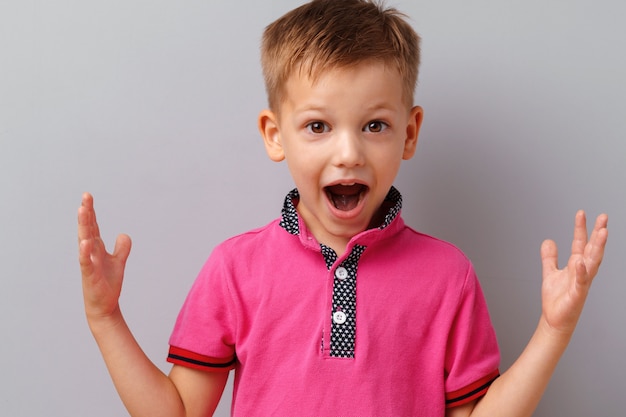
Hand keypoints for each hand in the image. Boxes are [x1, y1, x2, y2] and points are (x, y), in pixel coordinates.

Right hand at [78, 193, 131, 320]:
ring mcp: (88, 263)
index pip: (93, 226)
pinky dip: (85, 252)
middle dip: (86, 213)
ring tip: (82, 210)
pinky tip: (85, 242)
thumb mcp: (118, 262)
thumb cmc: (107, 284)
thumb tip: (123, 234)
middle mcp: (90, 253)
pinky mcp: (89, 275)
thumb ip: (121, 248)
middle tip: (85, 197)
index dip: (91, 212)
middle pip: (87, 229)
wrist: (104, 306)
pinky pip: (86, 262)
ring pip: (84, 241)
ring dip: (83, 226)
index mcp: (96, 248)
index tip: (87, 196)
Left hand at [540, 210, 607, 335]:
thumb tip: (548, 240)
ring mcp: (582, 282)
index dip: (581, 228)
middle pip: (592, 249)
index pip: (580, 243)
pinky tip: (581, 261)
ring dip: (598, 248)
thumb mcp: (550, 272)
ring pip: (593, 262)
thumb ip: (550, 257)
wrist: (554, 320)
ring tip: (602, 232)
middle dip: (598, 233)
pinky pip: (581, 281)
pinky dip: (581, 271)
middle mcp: (582, 271)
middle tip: (603, 217)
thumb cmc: (556, 299)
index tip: (581, 213)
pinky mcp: (578, 294)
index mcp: (576, 265)